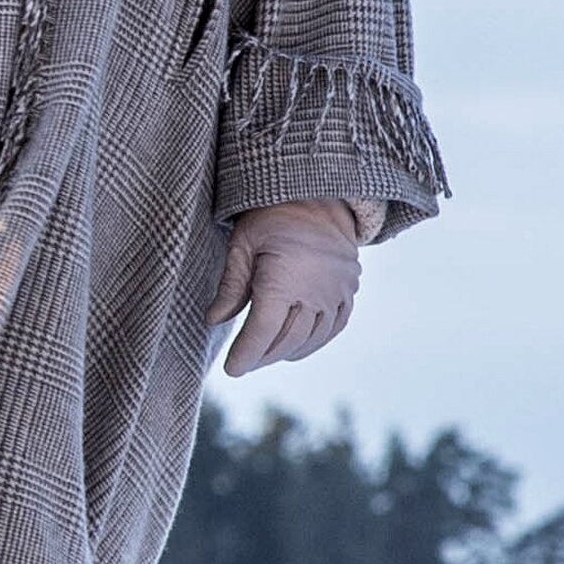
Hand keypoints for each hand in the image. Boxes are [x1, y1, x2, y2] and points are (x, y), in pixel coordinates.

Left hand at [208, 197, 362, 372]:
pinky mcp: (349, 291)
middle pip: (285, 339)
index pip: (263, 330)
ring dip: (285, 352)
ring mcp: (336, 292)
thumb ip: (231, 285)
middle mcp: (315, 290)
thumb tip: (214, 320)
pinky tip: (295, 347)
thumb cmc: (271, 216)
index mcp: (284, 279)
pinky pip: (334, 327)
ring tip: (263, 356)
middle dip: (260, 356)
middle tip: (242, 363)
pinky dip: (314, 343)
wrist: (319, 194)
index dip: (246, 353)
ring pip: (310, 338)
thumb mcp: (242, 244)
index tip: (231, 369)